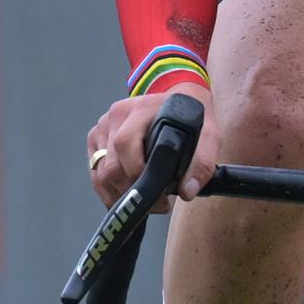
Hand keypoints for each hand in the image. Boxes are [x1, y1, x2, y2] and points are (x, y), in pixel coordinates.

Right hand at [86, 81, 219, 212]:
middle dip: (131, 192)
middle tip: (156, 205)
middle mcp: (116, 116)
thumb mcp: (209, 135)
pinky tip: (127, 197)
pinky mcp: (96, 138)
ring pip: (99, 173)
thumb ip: (202, 162)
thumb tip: (187, 191)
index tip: (160, 195)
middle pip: (111, 165)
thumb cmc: (192, 117)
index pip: (125, 144)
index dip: (137, 175)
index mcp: (141, 109)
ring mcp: (103, 127)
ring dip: (119, 195)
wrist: (180, 98)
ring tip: (144, 203)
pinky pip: (95, 171)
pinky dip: (108, 189)